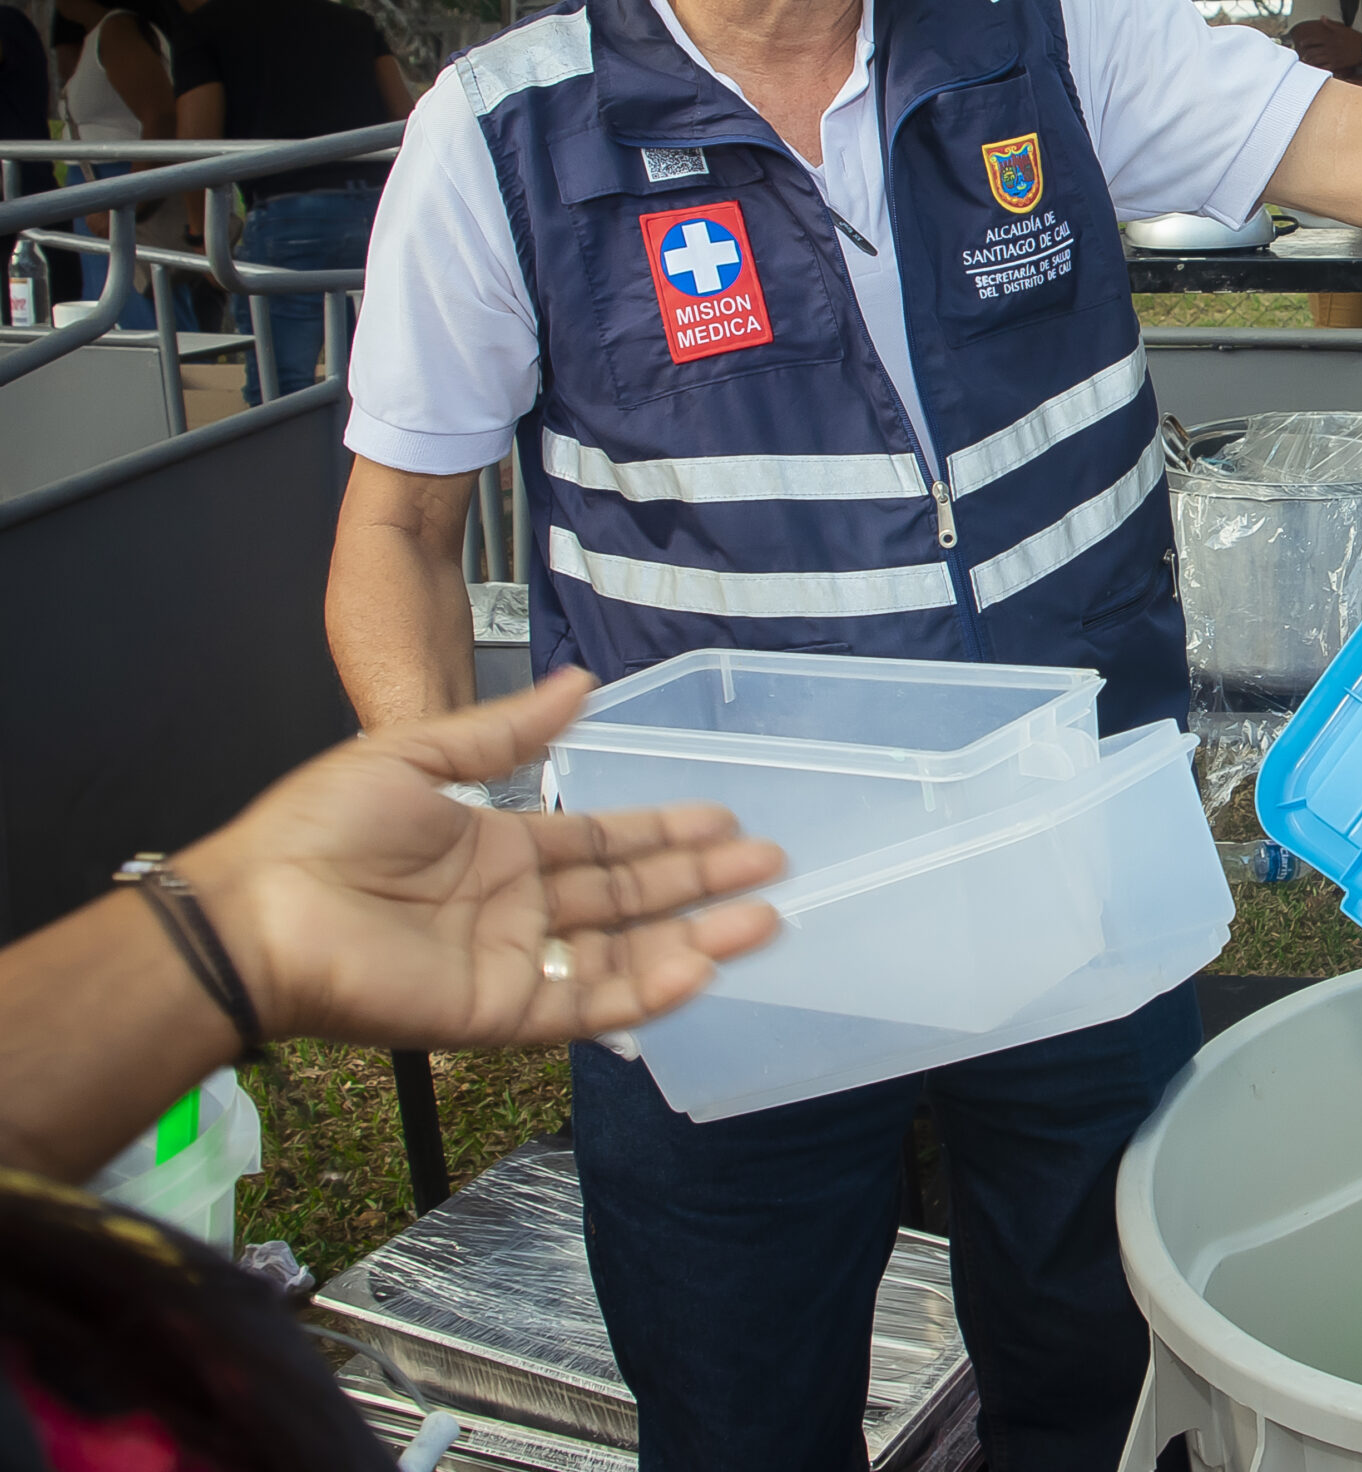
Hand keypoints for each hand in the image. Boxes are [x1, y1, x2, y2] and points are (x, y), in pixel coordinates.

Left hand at [179, 671, 783, 1049]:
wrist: (253, 912)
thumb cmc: (314, 831)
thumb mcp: (413, 754)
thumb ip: (503, 731)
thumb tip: (578, 684)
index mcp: (498, 851)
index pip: (603, 842)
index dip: (664, 830)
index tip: (725, 818)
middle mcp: (515, 911)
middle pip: (629, 897)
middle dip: (700, 880)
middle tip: (770, 863)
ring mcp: (511, 965)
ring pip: (624, 955)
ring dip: (695, 938)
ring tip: (761, 920)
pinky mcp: (497, 1014)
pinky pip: (584, 1006)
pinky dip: (645, 991)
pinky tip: (697, 965)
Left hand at [1288, 18, 1361, 75]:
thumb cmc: (1355, 38)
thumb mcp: (1343, 28)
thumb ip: (1330, 24)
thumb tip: (1322, 17)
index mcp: (1329, 38)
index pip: (1313, 40)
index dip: (1305, 42)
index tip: (1301, 44)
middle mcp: (1329, 48)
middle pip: (1313, 52)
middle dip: (1306, 54)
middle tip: (1302, 56)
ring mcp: (1332, 57)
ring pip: (1317, 60)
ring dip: (1310, 62)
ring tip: (1307, 63)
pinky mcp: (1337, 64)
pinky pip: (1325, 67)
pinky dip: (1319, 68)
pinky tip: (1317, 69)